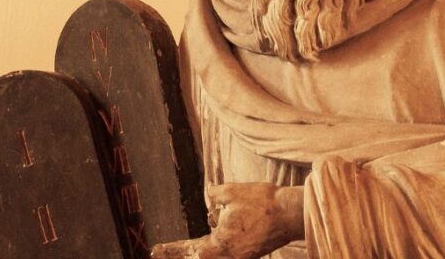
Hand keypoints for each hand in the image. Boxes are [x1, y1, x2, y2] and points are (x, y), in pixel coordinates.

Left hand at [151, 183, 303, 258]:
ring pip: (214, 251)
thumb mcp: (230, 191)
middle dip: (181, 253)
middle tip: (160, 252)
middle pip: (199, 255)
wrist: (291, 214)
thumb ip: (212, 195)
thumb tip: (209, 202)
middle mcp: (229, 255)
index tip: (154, 250)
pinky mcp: (250, 253)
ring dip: (200, 248)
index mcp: (220, 243)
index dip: (170, 250)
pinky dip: (217, 243)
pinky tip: (214, 231)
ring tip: (188, 244)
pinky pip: (226, 249)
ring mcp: (240, 256)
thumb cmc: (262, 202)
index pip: (189, 249)